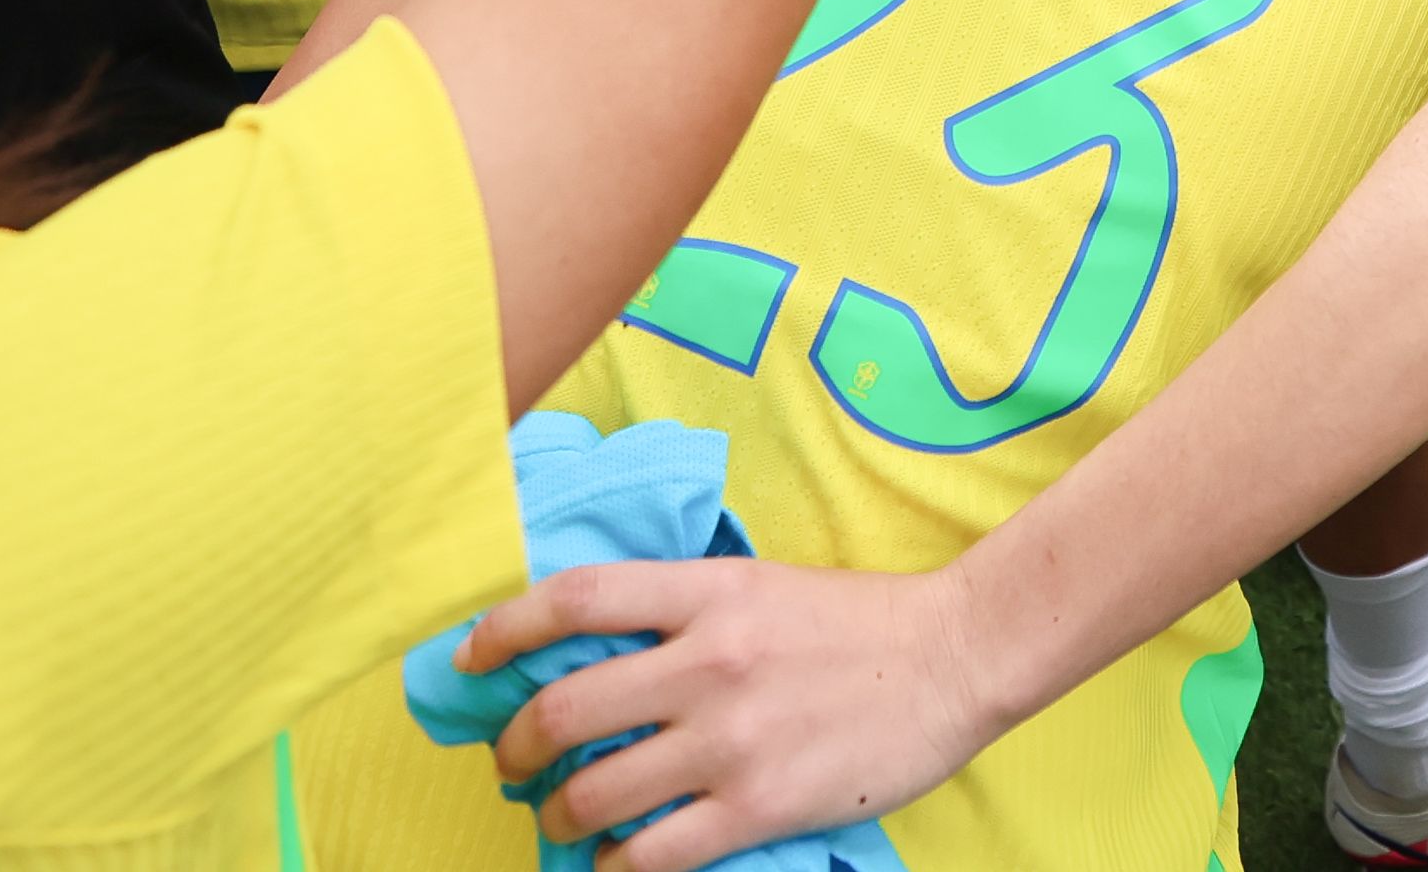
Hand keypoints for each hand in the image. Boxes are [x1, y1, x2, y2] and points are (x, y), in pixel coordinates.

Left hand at [461, 554, 997, 868]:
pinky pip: (653, 853)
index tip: (471, 659)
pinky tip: (616, 862)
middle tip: (512, 764)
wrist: (956, 657)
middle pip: (563, 709)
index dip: (502, 630)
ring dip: (557, 814)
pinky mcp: (759, 805)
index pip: (575, 599)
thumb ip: (683, 610)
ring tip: (562, 818)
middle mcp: (709, 661)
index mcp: (709, 591)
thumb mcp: (761, 584)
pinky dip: (615, 866)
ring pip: (594, 792)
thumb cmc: (859, 621)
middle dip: (514, 748)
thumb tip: (593, 651)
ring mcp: (731, 739)